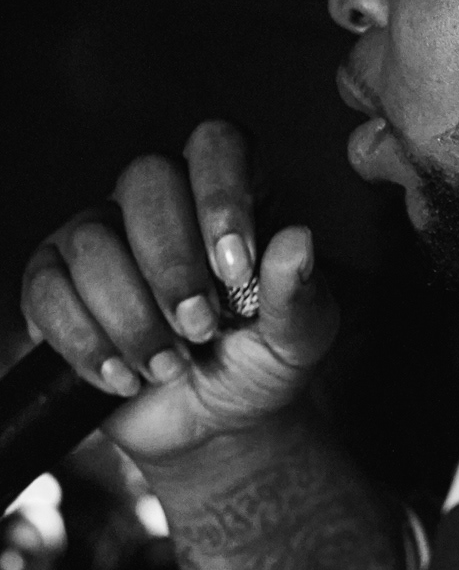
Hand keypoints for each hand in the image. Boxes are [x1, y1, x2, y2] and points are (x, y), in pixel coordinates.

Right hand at [19, 121, 339, 461]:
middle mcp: (158, 202)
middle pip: (146, 178)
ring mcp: (99, 237)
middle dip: (172, 264)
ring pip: (92, 238)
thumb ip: (301, 293)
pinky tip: (123, 377)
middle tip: (200, 328)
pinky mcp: (53, 285)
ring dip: (132, 316)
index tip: (236, 271)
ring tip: (169, 367)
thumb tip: (298, 240)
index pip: (216, 144)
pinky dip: (86, 341)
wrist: (207, 424)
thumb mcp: (298, 339)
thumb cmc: (257, 362)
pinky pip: (47, 289)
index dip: (222, 196)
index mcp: (227, 195)